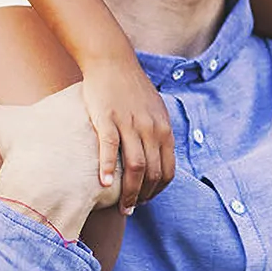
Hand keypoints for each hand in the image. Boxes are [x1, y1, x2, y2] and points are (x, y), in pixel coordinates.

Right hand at [0, 84, 115, 240]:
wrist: (46, 185)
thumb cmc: (26, 151)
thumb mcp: (2, 123)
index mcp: (83, 98)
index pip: (87, 95)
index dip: (74, 109)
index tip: (63, 120)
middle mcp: (108, 118)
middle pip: (108, 121)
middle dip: (98, 134)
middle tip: (80, 146)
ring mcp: (121, 144)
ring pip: (118, 151)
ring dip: (109, 163)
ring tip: (88, 175)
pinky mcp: (126, 171)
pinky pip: (122, 178)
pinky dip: (111, 187)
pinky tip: (95, 193)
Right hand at [78, 57, 176, 212]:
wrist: (113, 62)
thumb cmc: (132, 89)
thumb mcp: (155, 110)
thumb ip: (159, 133)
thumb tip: (159, 158)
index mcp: (163, 128)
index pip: (168, 169)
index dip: (158, 190)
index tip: (146, 200)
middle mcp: (150, 128)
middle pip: (152, 172)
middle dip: (143, 196)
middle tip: (131, 209)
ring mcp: (129, 123)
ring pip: (134, 166)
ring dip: (128, 191)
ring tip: (121, 207)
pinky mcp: (108, 119)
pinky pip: (109, 148)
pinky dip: (107, 168)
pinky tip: (103, 185)